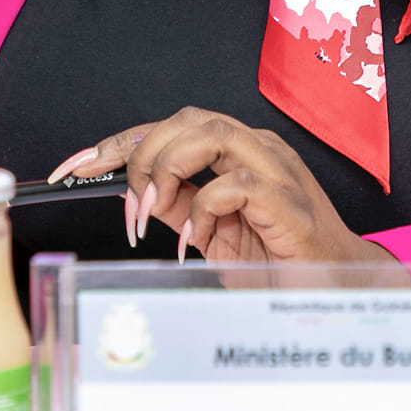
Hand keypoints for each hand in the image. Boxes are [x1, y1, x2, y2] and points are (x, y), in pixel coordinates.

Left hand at [56, 108, 397, 268]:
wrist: (337, 291)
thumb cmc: (279, 261)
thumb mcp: (212, 234)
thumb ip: (179, 206)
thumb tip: (135, 192)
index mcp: (239, 151)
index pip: (171, 128)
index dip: (117, 143)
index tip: (73, 168)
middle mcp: (258, 149)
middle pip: (187, 120)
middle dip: (141, 156)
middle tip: (129, 207)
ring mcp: (277, 170)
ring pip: (212, 134)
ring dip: (169, 172)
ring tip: (156, 215)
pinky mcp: (288, 202)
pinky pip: (236, 185)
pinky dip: (203, 211)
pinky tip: (196, 241)